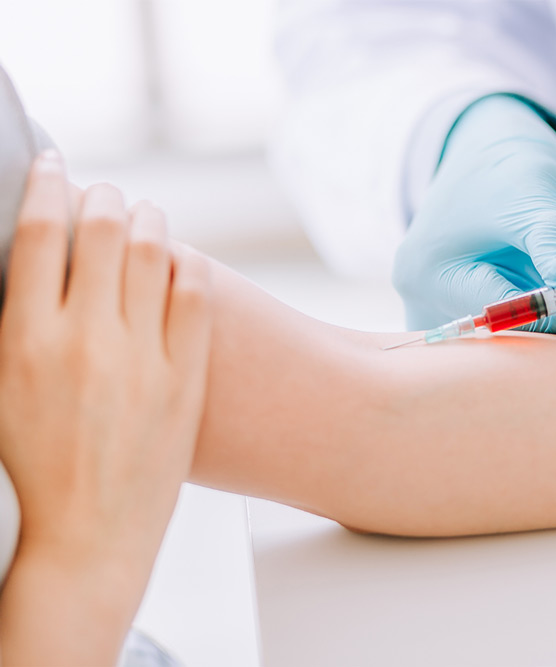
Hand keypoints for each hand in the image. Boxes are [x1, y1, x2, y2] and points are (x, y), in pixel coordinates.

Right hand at [0, 152, 211, 663]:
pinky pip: (194, 297)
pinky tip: (180, 259)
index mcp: (25, 340)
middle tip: (106, 193)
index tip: (56, 167)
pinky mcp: (186, 379)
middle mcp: (87, 340)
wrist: (87, 537)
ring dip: (150, 221)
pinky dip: (187, 265)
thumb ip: (17, 319)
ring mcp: (144, 358)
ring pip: (156, 253)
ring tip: (144, 217)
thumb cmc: (31, 469)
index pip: (42, 231)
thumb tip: (33, 258)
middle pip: (105, 229)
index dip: (50, 185)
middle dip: (105, 197)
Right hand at [393, 94, 555, 335]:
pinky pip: (554, 308)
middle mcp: (441, 303)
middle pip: (528, 329)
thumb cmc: (500, 162)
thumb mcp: (529, 193)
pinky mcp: (502, 306)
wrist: (490, 145)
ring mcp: (469, 308)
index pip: (510, 315)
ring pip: (548, 321)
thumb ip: (553, 239)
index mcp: (431, 278)